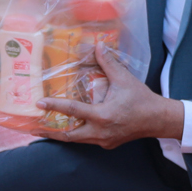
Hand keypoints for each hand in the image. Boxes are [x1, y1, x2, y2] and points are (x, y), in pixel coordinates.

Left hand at [39, 44, 183, 149]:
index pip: (73, 111)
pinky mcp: (108, 144)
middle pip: (69, 136)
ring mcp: (104, 141)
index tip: (39, 103)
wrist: (158, 119)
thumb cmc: (141, 100)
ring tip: (46, 129)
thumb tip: (98, 46)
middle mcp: (100, 132)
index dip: (55, 106)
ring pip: (77, 140)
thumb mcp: (124, 79)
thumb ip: (108, 63)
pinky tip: (70, 127)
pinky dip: (77, 134)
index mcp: (102, 116)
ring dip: (62, 134)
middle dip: (50, 132)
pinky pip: (87, 140)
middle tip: (34, 127)